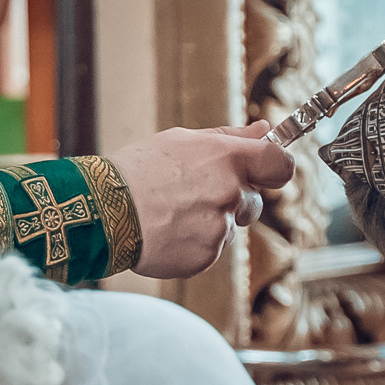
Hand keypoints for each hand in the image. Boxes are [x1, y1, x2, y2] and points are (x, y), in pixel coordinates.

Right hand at [109, 121, 295, 278]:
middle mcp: (230, 193)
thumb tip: (264, 129)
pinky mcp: (207, 255)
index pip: (280, 164)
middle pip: (253, 201)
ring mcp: (220, 227)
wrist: (103, 211)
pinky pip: (212, 249)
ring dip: (211, 222)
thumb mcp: (182, 141)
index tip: (267, 170)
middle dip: (233, 199)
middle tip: (193, 194)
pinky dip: (195, 244)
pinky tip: (169, 232)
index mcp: (227, 158)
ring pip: (230, 227)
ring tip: (173, 213)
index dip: (276, 167)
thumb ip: (230, 137)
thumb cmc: (137, 171)